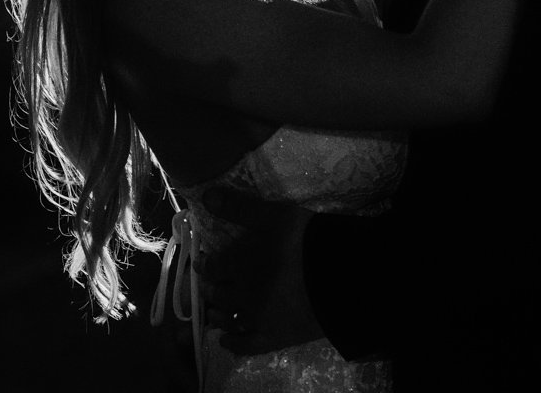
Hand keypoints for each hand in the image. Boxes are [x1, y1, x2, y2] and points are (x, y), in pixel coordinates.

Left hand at [195, 187, 323, 354]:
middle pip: (219, 294)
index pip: (214, 266)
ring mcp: (258, 319)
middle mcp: (243, 294)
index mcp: (241, 264)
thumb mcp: (274, 216)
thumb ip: (240, 207)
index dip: (205, 264)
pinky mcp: (275, 338)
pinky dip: (233, 344)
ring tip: (214, 312)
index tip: (200, 263)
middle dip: (210, 290)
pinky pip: (247, 346)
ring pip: (228, 320)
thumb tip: (207, 194)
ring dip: (217, 315)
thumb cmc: (306, 242)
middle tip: (207, 288)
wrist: (340, 278)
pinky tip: (226, 341)